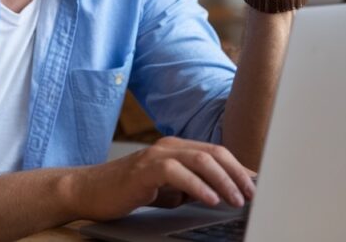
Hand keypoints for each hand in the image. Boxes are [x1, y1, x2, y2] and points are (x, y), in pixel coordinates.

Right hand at [65, 136, 255, 221]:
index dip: (239, 169)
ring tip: (236, 199)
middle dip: (237, 174)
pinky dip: (198, 186)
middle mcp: (169, 146)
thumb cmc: (127, 191)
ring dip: (223, 180)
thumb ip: (191, 188)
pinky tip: (210, 199)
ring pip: (200, 159)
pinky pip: (177, 173)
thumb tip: (220, 195)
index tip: (256, 186)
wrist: (88, 191)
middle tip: (252, 194)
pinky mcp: (145, 168)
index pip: (216, 154)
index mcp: (177, 149)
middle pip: (214, 153)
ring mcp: (156, 154)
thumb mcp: (167, 191)